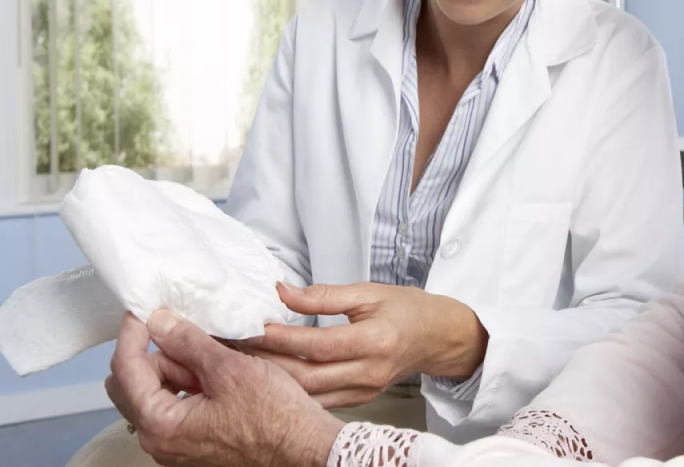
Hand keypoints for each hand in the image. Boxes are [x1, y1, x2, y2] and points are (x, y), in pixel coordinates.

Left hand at [106, 311, 343, 466]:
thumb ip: (188, 342)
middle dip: (155, 353)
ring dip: (176, 368)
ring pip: (155, 392)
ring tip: (215, 358)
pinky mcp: (193, 441)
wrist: (304, 447)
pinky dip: (189, 383)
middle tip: (189, 336)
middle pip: (132, 383)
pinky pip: (175, 405)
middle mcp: (160, 441)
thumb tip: (159, 322)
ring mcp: (175, 444)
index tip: (145, 310)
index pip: (126, 369)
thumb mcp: (230, 369)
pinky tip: (217, 374)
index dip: (135, 332)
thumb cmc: (275, 417)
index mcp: (160, 425)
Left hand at [240, 282, 488, 408]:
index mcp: (376, 340)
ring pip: (309, 395)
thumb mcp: (370, 292)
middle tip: (237, 347)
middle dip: (268, 363)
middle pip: (308, 377)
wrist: (437, 337)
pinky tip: (270, 377)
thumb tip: (283, 293)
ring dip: (273, 380)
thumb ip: (324, 295)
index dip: (283, 338)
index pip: (320, 344)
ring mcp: (365, 391)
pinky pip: (318, 400)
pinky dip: (292, 390)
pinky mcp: (360, 400)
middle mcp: (370, 371)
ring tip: (245, 362)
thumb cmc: (408, 310)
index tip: (253, 326)